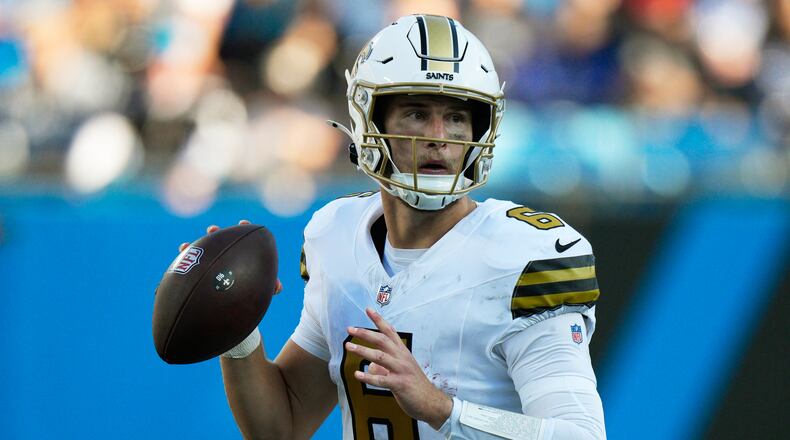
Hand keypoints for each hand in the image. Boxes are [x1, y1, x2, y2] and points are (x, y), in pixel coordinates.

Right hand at [178, 219, 282, 294]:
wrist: (233, 309)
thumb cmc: (249, 296)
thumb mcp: (260, 290)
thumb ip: (270, 286)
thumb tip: (278, 288)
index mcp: (242, 255)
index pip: (244, 238)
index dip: (244, 229)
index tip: (243, 223)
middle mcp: (227, 257)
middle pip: (222, 240)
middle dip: (216, 233)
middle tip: (212, 229)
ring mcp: (213, 264)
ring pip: (203, 251)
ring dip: (195, 246)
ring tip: (186, 245)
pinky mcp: (200, 273)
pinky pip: (189, 265)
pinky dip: (183, 259)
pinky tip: (179, 253)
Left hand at [345, 307, 452, 429]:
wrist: (431, 402)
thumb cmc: (415, 385)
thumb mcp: (401, 371)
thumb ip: (385, 366)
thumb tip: (370, 366)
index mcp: (402, 352)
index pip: (390, 332)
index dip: (379, 320)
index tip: (368, 310)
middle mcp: (402, 358)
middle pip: (382, 340)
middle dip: (365, 333)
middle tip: (350, 329)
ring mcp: (401, 370)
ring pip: (380, 357)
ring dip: (363, 350)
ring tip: (349, 347)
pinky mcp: (400, 384)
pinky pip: (381, 379)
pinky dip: (368, 377)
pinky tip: (357, 375)